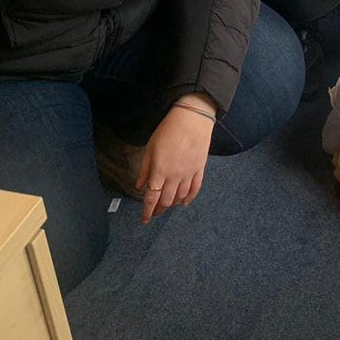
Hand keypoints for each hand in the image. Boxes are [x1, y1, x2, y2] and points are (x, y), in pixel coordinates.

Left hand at [136, 95, 214, 224]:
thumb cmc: (168, 130)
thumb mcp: (150, 148)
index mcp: (160, 171)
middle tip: (154, 213)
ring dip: (172, 205)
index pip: (151, 198)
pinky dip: (189, 198)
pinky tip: (184, 202)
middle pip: (166, 201)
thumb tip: (139, 186)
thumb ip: (145, 169)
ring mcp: (189, 174)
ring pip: (180, 197)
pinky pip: (195, 189)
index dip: (147, 212)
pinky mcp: (199, 169)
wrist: (192, 119)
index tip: (144, 220)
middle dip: (158, 210)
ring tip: (166, 206)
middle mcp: (175, 176)